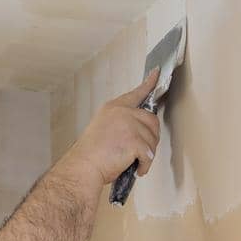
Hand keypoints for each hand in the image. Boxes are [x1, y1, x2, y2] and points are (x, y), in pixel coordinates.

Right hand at [65, 68, 162, 185]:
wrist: (84, 166)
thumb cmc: (91, 154)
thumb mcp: (104, 128)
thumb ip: (121, 122)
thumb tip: (139, 130)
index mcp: (114, 108)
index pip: (136, 93)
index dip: (148, 84)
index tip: (156, 73)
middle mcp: (123, 112)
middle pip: (152, 120)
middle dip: (151, 137)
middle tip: (142, 150)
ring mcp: (129, 124)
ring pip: (153, 139)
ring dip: (147, 154)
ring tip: (133, 161)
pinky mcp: (135, 140)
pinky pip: (149, 154)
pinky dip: (145, 165)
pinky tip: (137, 168)